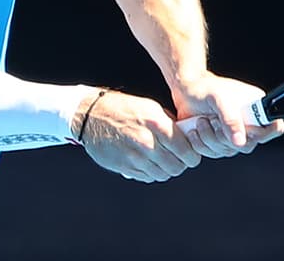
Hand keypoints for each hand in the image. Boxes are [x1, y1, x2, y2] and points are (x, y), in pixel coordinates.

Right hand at [76, 90, 200, 182]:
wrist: (90, 116)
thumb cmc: (122, 108)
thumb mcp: (149, 107)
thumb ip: (169, 123)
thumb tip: (186, 137)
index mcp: (156, 125)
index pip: (186, 150)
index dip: (192, 155)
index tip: (191, 154)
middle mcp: (147, 143)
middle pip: (176, 167)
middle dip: (180, 164)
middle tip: (178, 158)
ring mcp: (135, 157)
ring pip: (162, 175)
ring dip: (166, 170)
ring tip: (162, 160)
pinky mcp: (124, 167)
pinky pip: (147, 177)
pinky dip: (151, 173)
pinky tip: (148, 162)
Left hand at [173, 73, 283, 157]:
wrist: (185, 91)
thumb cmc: (204, 88)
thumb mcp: (219, 99)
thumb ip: (231, 119)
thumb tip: (240, 141)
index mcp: (257, 107)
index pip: (274, 127)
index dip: (261, 133)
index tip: (243, 128)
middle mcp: (248, 123)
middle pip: (248, 145)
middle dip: (225, 136)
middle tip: (213, 121)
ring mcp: (234, 135)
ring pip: (229, 151)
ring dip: (210, 139)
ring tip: (201, 121)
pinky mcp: (219, 143)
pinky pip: (214, 153)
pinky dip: (202, 144)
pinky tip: (196, 130)